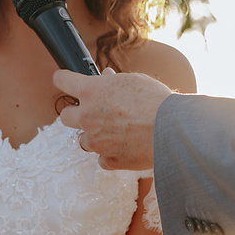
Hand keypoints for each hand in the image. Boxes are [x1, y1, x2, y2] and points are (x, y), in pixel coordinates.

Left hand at [53, 68, 170, 170]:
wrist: (171, 129)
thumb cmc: (155, 101)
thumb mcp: (134, 81)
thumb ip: (114, 80)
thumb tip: (106, 75)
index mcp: (91, 91)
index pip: (62, 80)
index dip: (62, 79)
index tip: (64, 80)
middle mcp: (87, 116)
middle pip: (65, 116)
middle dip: (77, 113)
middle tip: (93, 112)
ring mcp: (95, 141)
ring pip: (82, 140)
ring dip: (94, 136)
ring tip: (116, 132)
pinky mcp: (107, 159)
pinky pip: (101, 158)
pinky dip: (110, 154)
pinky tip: (125, 147)